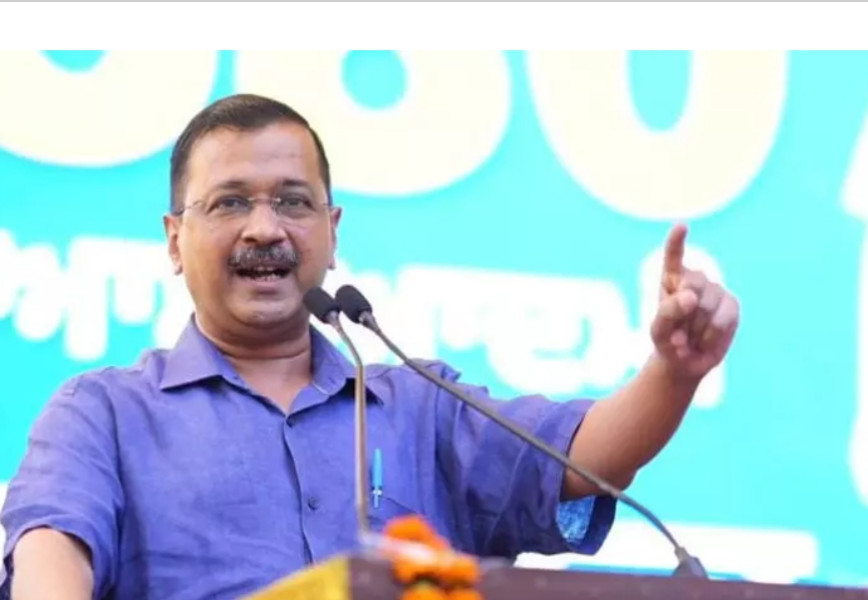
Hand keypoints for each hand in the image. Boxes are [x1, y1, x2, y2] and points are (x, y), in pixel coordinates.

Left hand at [650, 224, 739, 379]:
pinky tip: (706, 339)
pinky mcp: (732, 305)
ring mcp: (716, 290)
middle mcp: (695, 279)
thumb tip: (691, 296)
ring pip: (709, 304)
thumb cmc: (667, 341)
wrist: (686, 361)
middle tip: (678, 330)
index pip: (674, 256)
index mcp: (671, 279)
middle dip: (685, 311)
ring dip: (697, 328)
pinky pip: (724, 318)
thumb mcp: (658, 330)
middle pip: (694, 283)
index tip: (681, 226)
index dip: (677, 241)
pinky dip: (712, 334)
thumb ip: (668, 311)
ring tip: (691, 336)